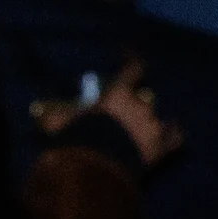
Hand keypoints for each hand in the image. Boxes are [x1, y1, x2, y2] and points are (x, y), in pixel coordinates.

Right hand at [35, 58, 182, 168]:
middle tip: (121, 111)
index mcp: (118, 95)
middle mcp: (139, 107)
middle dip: (133, 101)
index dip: (133, 58)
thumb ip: (54, 115)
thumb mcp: (57, 123)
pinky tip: (176, 131)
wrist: (94, 168)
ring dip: (148, 120)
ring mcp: (153, 127)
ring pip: (157, 117)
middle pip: (143, 97)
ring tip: (140, 127)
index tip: (131, 50)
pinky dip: (175, 134)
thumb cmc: (75, 139)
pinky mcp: (161, 149)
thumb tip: (40, 111)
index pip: (133, 67)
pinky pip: (175, 138)